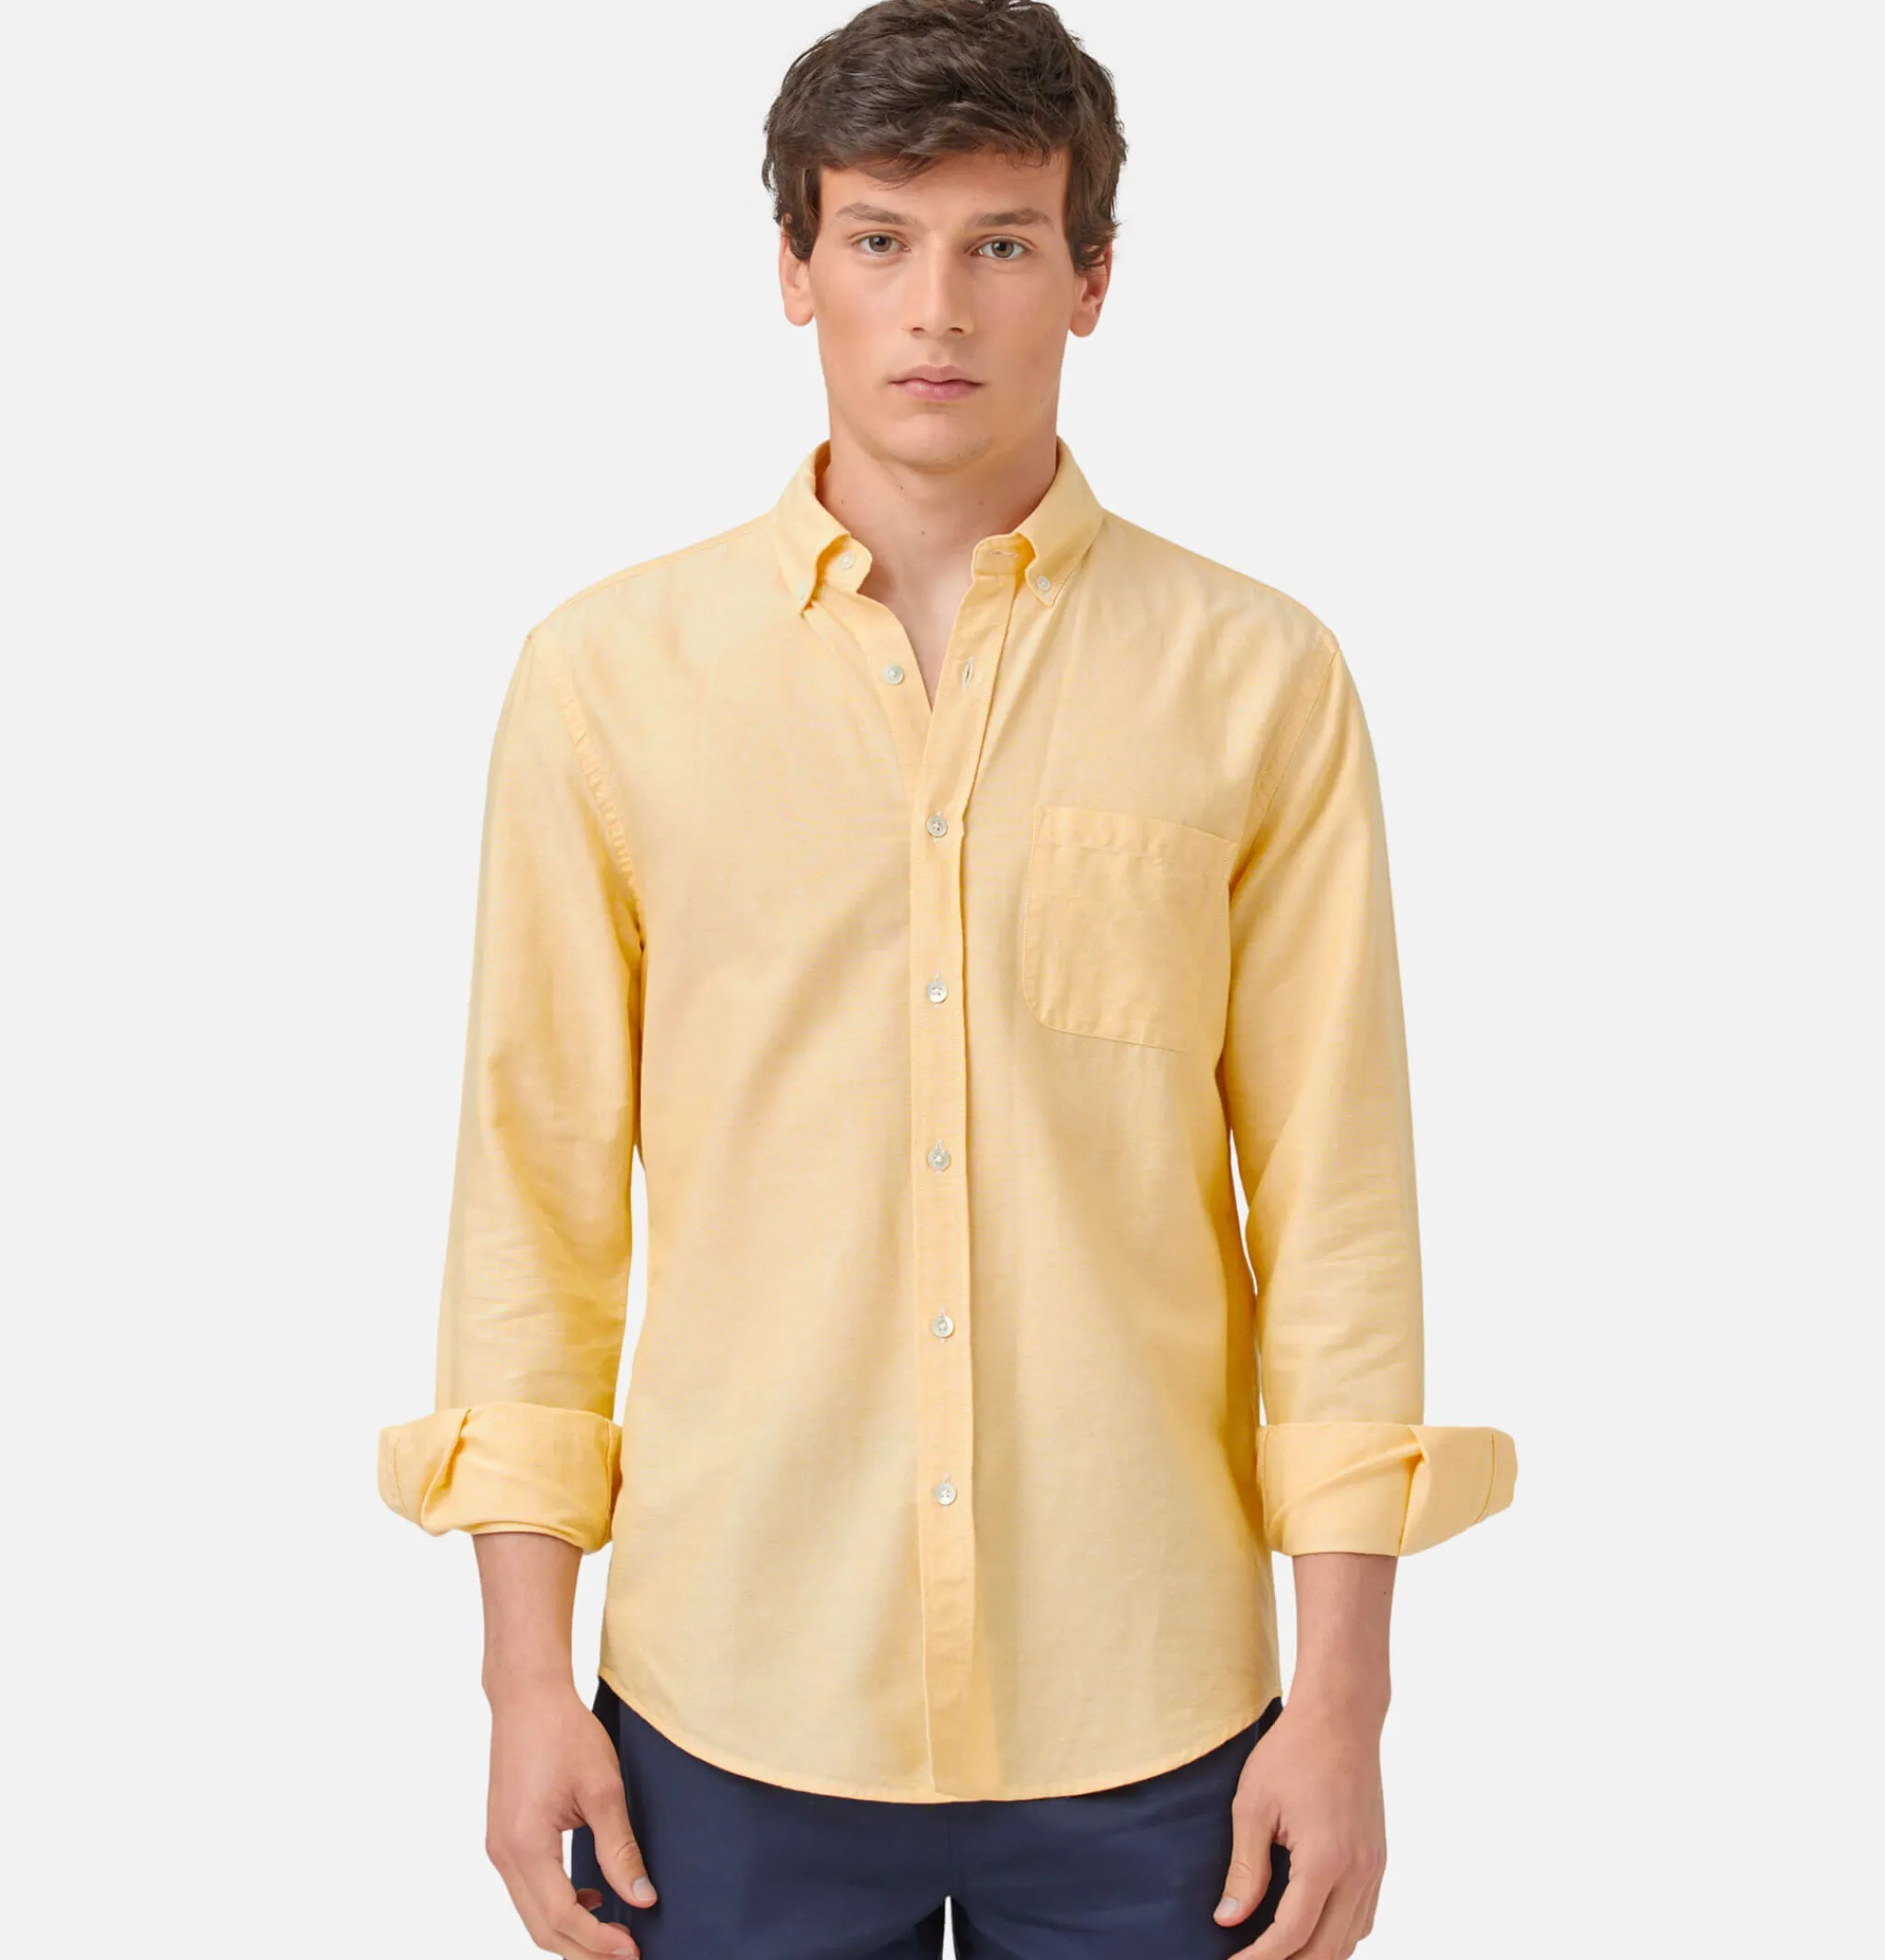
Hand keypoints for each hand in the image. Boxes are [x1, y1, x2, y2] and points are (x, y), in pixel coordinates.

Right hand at [483, 1677, 657, 1958]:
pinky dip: (557, 1907)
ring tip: (614, 1935)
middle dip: (583, 1950)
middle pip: (541, 1927)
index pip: (561, 1916)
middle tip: (626, 1954)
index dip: (597, 1942)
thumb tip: (642, 1898)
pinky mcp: (503, 1839)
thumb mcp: (603, 1789)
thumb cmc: (565, 1733)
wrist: (528, 1697)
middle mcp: (502, 1854)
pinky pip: (527, 1891)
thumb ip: (620, 1848)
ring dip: (570, 1932)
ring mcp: (498, 1848)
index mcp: (524, 1845)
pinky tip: (590, 1897)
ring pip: (531, 1914)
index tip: (632, 1952)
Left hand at [1214, 1692, 1386, 1957]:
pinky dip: (1337, 1935)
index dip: (1259, 1958)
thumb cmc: (1291, 1752)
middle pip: (1327, 1950)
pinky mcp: (1378, 1859)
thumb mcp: (1253, 1805)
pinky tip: (1310, 1930)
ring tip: (1276, 1952)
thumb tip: (1229, 1919)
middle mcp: (1358, 1872)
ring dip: (1315, 1954)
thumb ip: (1245, 1868)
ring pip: (1350, 1940)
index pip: (1291, 1934)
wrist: (1340, 1716)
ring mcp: (1374, 1868)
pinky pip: (1362, 1917)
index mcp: (1325, 1859)